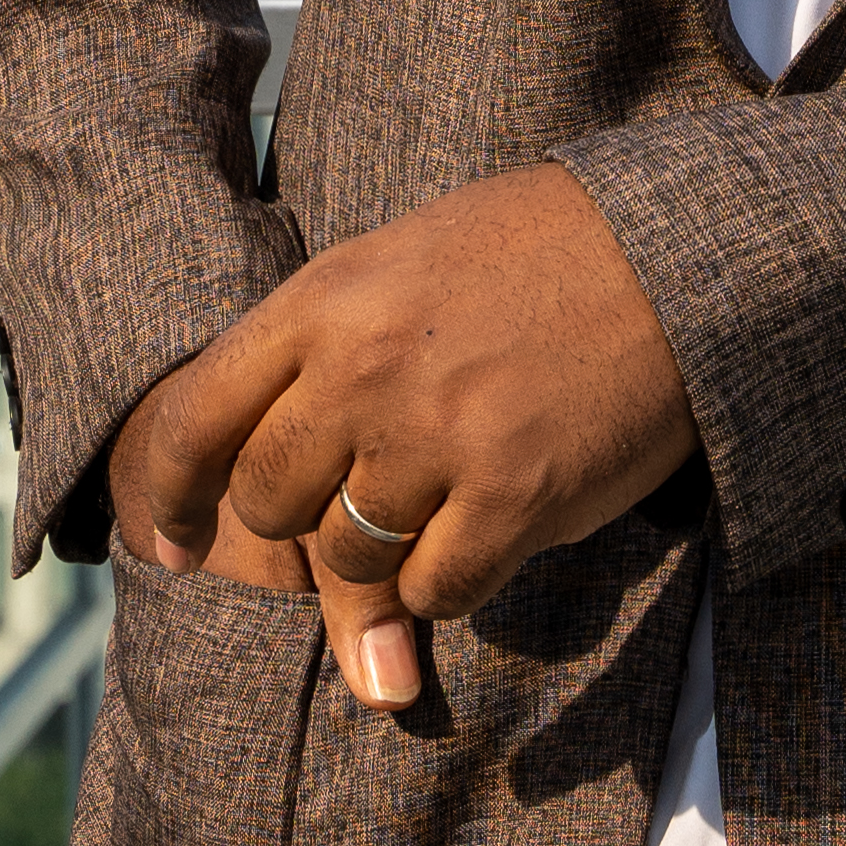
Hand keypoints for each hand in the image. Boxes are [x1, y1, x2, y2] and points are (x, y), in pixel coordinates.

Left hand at [106, 164, 699, 715]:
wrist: (678, 252)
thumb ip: (325, 354)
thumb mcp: (404, 264)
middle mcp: (365, 370)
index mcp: (326, 299)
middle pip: (269, 503)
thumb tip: (258, 466)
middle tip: (355, 507)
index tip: (167, 543)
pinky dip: (448, 586)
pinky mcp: (513, 498)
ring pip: (349, 560)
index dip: (169, 497)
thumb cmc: (537, 253)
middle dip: (299, 522)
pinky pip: (435, 593)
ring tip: (441, 503)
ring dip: (381, 559)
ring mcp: (438, 437)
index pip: (199, 421)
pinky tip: (487, 534)